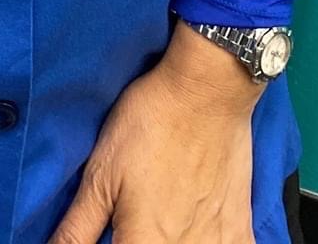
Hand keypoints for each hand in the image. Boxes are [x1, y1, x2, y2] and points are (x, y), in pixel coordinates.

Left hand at [48, 22, 262, 242]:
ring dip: (173, 242)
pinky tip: (197, 234)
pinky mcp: (240, 229)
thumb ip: (77, 229)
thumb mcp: (100, 175)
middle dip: (136, 240)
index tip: (111, 232)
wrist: (207, 89)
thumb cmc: (150, 126)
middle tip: (133, 218)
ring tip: (160, 220)